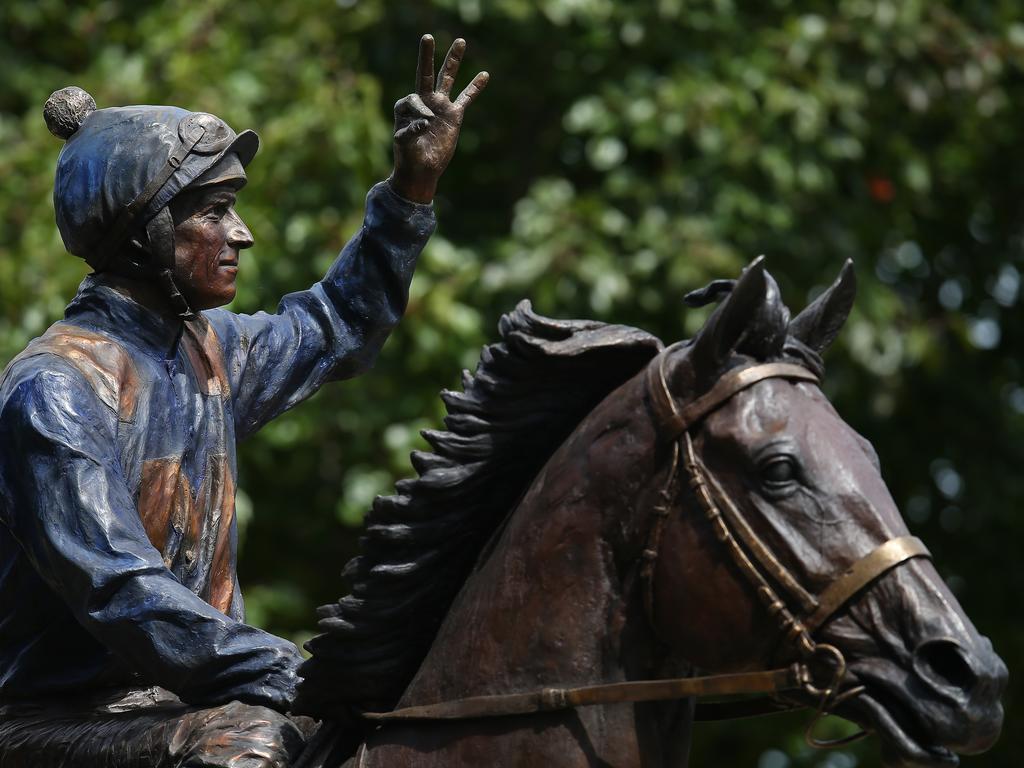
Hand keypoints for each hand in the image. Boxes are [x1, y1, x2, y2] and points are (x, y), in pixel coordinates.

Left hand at [389, 35, 488, 203]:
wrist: (421, 170)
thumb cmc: (408, 157)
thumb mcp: (405, 145)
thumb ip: (410, 132)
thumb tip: (425, 122)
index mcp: (406, 106)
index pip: (414, 98)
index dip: (418, 112)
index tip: (422, 128)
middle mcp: (423, 101)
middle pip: (426, 73)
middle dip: (426, 55)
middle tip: (427, 37)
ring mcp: (439, 106)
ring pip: (447, 79)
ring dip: (453, 61)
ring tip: (460, 41)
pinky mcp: (453, 116)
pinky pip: (466, 98)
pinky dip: (474, 87)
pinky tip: (485, 75)